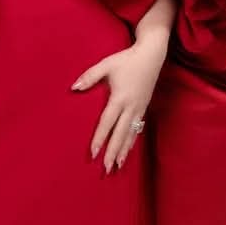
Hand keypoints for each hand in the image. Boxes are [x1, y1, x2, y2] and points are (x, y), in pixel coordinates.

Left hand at [70, 32, 168, 172]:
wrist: (152, 55)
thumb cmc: (127, 59)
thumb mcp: (106, 65)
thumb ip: (89, 77)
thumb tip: (73, 87)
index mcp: (120, 98)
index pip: (107, 123)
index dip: (100, 139)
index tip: (93, 153)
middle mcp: (131, 106)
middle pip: (120, 134)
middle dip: (113, 152)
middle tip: (106, 168)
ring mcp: (139, 108)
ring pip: (130, 134)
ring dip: (123, 151)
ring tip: (117, 166)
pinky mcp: (144, 108)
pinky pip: (137, 129)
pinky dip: (131, 141)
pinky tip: (127, 151)